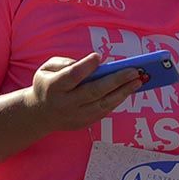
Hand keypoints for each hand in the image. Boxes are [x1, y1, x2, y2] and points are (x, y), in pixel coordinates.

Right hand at [24, 53, 142, 134]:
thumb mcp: (47, 69)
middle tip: (134, 71)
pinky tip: (129, 90)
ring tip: (138, 81)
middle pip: (93, 91)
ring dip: (123, 92)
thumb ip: (65, 63)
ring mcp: (75, 116)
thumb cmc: (48, 84)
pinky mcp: (83, 123)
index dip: (85, 67)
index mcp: (54, 87)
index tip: (98, 56)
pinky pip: (104, 111)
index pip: (72, 76)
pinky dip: (117, 100)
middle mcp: (65, 104)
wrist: (40, 113)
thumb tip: (91, 64)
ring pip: (102, 104)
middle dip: (116, 80)